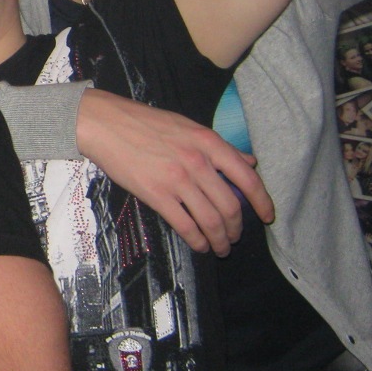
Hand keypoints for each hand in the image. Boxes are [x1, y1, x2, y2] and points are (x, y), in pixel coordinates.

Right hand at [75, 90, 273, 256]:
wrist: (105, 123)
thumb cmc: (145, 123)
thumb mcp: (188, 126)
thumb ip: (220, 146)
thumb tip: (249, 162)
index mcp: (208, 142)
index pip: (248, 178)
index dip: (262, 202)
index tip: (267, 216)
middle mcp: (198, 162)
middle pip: (230, 206)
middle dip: (237, 228)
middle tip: (235, 237)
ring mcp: (177, 180)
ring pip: (211, 221)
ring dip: (220, 240)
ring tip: (220, 247)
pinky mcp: (156, 194)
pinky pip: (185, 226)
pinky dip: (197, 241)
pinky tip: (200, 245)